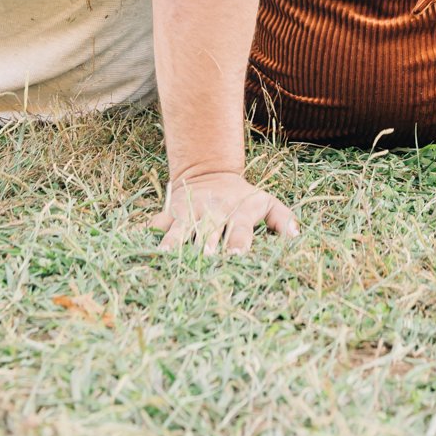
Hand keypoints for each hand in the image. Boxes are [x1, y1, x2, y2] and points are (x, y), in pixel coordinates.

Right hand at [152, 170, 299, 253]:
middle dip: (206, 247)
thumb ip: (281, 218)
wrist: (209, 173)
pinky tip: (139, 246)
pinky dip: (150, 235)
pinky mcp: (170, 214)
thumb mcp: (265, 202)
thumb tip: (296, 237)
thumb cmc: (243, 198)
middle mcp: (213, 213)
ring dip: (175, 243)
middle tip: (203, 261)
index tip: (236, 256)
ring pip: (180, 229)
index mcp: (237, 212)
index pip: (239, 229)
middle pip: (209, 232)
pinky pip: (157, 224)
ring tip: (167, 257)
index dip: (238, 243)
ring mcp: (190, 213)